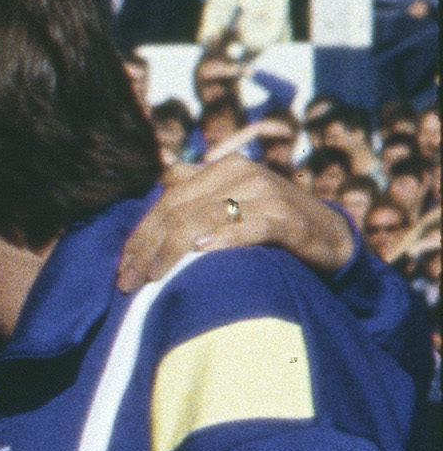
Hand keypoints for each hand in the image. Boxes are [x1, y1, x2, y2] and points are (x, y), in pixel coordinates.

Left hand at [121, 151, 357, 285]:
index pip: (166, 199)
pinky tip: (203, 251)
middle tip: (128, 282)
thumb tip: (152, 196)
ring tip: (154, 278)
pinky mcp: (289, 219)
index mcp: (222, 168)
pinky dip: (225, 238)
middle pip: (179, 210)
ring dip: (173, 250)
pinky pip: (250, 227)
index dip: (139, 234)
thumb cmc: (266, 223)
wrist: (328, 235)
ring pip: (206, 218)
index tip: (122, 268)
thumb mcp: (227, 205)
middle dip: (148, 248)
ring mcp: (267, 194)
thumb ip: (194, 199)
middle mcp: (242, 174)